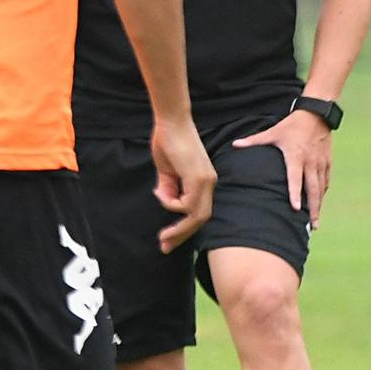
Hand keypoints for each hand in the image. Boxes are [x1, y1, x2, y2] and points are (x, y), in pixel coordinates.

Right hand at [150, 116, 215, 251]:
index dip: (185, 228)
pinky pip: (187, 203)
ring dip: (179, 226)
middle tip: (165, 247)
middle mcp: (209, 183)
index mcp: (204, 182)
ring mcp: (205, 180)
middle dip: (183, 235)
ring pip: (197, 214)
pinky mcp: (198, 177)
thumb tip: (165, 200)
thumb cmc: (168, 143)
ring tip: (163, 235)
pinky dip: (172, 203)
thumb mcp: (167, 171)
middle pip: (201, 218)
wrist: (171, 122)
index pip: (199, 212)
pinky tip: (161, 191)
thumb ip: (168, 187)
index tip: (168, 240)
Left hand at [232, 109, 334, 226]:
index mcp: (296, 157)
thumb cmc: (291, 125)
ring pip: (321, 188)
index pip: (295, 179)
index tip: (297, 209)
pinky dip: (322, 192)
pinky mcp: (327, 162)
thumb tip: (234, 145)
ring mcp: (320, 163)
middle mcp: (310, 162)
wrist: (316, 114)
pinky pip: (326, 180)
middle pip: (314, 190)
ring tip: (316, 221)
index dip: (296, 194)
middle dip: (314, 209)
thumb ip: (254, 140)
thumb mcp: (272, 132)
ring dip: (319, 205)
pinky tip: (319, 202)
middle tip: (313, 226)